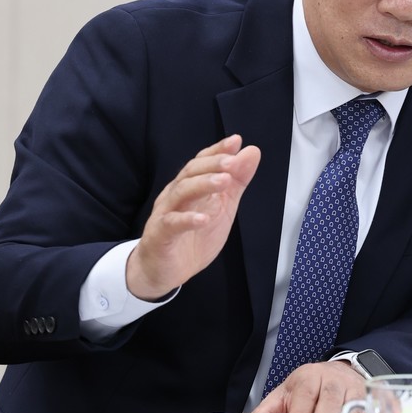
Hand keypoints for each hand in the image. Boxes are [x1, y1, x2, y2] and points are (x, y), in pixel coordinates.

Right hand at [126, 135, 259, 299]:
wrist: (164, 270)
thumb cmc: (192, 236)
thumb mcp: (223, 207)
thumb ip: (236, 182)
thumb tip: (251, 152)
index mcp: (190, 187)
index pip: (201, 162)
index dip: (217, 151)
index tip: (236, 141)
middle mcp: (175, 196)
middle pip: (190, 172)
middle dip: (212, 164)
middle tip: (233, 161)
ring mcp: (165, 214)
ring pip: (181, 192)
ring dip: (203, 184)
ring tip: (223, 181)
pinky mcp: (160, 235)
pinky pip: (171, 224)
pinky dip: (188, 219)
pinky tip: (203, 218)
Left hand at [245, 362, 365, 412]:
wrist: (338, 372)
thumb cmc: (307, 389)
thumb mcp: (284, 396)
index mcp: (308, 377)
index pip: (304, 394)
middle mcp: (332, 379)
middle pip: (329, 399)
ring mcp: (352, 387)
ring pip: (350, 405)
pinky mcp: (366, 397)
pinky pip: (367, 411)